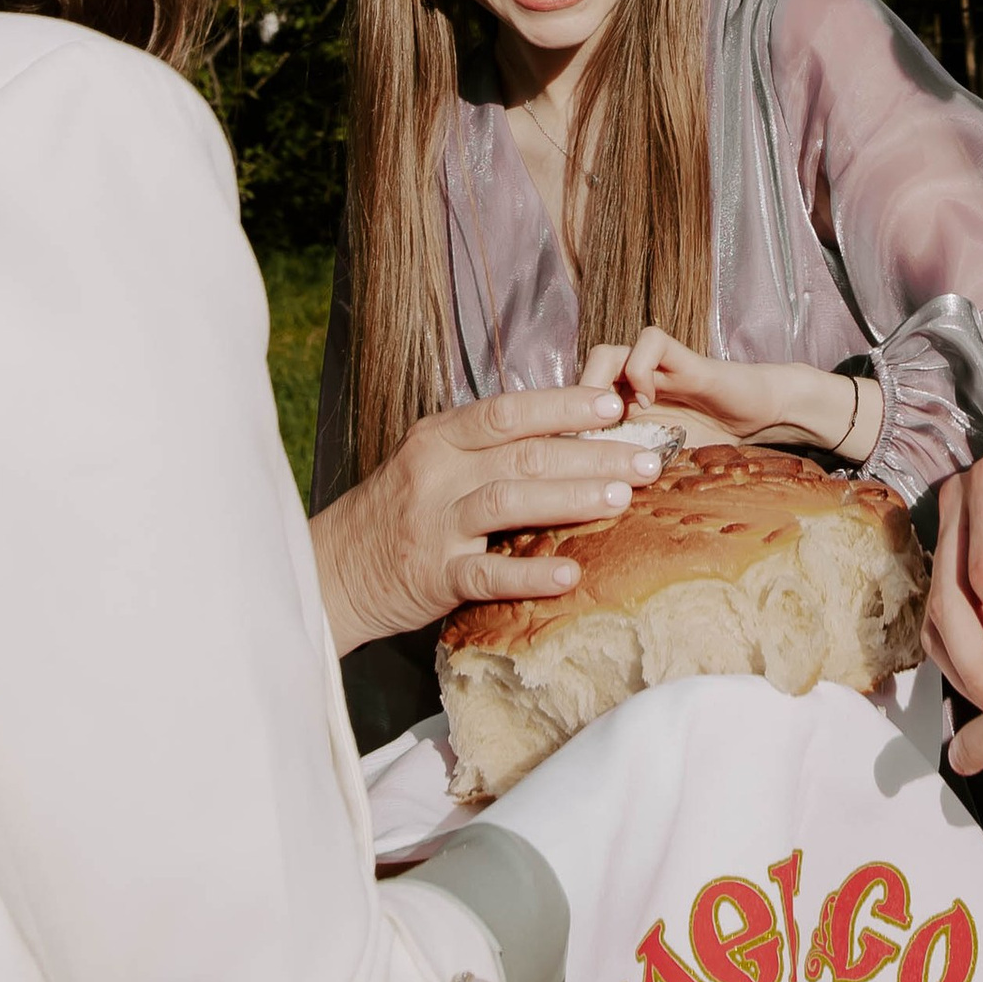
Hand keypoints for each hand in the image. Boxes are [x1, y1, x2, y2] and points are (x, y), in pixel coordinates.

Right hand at [310, 385, 659, 654]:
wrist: (333, 569)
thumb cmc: (399, 510)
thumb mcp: (433, 462)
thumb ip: (486, 447)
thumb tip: (567, 432)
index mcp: (440, 436)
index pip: (510, 411)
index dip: (565, 405)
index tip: (616, 405)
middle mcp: (437, 473)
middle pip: (524, 454)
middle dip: (593, 454)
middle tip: (648, 458)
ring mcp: (434, 525)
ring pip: (509, 501)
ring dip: (570, 498)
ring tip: (621, 499)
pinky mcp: (433, 576)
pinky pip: (486, 573)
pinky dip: (529, 572)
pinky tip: (570, 573)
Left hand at [584, 328, 881, 468]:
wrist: (765, 417)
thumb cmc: (712, 446)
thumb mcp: (662, 471)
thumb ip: (629, 479)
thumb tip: (588, 514)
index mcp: (619, 414)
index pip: (570, 409)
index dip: (558, 431)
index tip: (562, 466)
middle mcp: (630, 388)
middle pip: (574, 383)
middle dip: (571, 411)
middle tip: (580, 443)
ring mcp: (655, 371)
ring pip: (605, 353)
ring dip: (600, 385)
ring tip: (614, 420)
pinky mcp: (683, 360)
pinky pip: (649, 343)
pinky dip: (640, 370)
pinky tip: (649, 403)